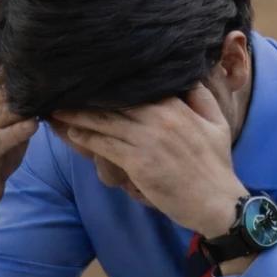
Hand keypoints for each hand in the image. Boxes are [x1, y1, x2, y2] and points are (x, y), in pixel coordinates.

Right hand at [0, 81, 38, 247]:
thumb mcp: (6, 131)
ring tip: (48, 101)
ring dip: (27, 107)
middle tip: (55, 83)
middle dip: (30, 89)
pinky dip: (18, 130)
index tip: (47, 68)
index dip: (22, 73)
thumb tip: (47, 95)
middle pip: (4, 93)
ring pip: (4, 112)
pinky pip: (1, 138)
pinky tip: (34, 125)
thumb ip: (20, 113)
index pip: (0, 80)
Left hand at [53, 85, 247, 237]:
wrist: (217, 202)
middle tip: (65, 89)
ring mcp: (148, 140)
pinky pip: (105, 145)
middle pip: (116, 102)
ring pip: (106, 122)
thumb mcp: (217, 123)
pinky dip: (87, 137)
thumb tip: (188, 75)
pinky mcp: (138, 162)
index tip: (93, 75)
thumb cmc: (215, 164)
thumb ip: (200, 97)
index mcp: (178, 106)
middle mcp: (160, 118)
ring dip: (79, 115)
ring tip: (59, 109)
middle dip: (89, 96)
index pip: (139, 87)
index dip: (113, 82)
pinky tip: (72, 131)